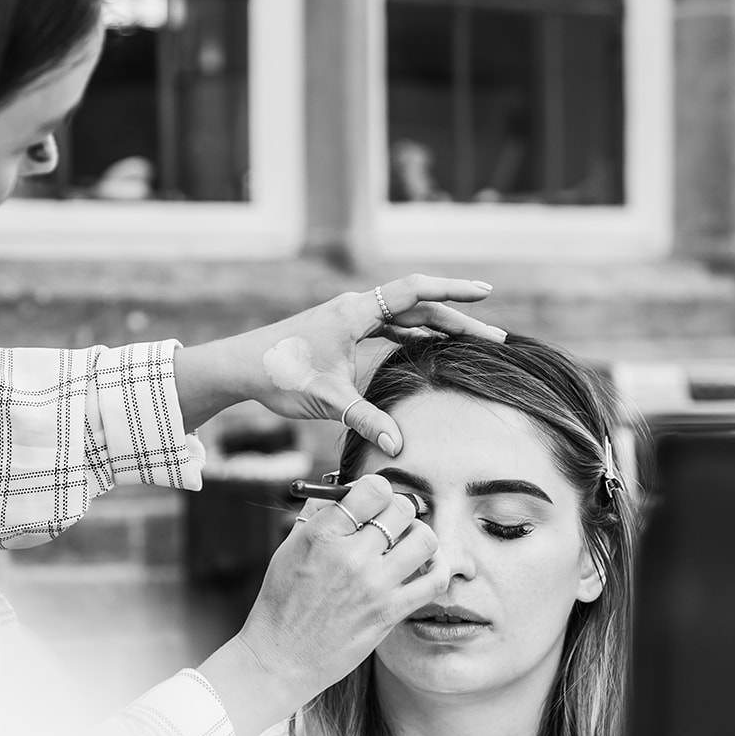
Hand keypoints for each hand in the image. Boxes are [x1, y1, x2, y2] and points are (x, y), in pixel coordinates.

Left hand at [176, 276, 505, 458]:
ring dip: (438, 325)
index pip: (415, 291)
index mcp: (355, 311)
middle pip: (419, 305)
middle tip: (494, 338)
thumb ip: (365, 419)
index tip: (485, 294)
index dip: (453, 290)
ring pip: (405, 315)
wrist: (240, 366)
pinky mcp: (344, 330)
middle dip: (459, 318)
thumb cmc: (280, 375)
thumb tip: (398, 444)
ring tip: (472, 340)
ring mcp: (350, 317)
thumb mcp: (326, 400)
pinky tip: (431, 343)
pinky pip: (389, 326)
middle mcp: (356, 307)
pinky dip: (414, 332)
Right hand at [196, 475, 449, 735]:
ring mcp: (374, 585)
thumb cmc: (282, 603)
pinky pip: (433, 580)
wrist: (281, 657)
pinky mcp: (389, 613)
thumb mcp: (288, 549)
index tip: (373, 501)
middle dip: (399, 510)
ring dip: (419, 536)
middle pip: (402, 509)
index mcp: (322, 534)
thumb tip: (343, 491)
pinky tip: (424, 568)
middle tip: (392, 522)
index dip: (377, 490)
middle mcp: (351, 556)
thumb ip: (316, 515)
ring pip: (424, 539)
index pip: (372, 489)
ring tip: (407, 545)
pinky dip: (436, 569)